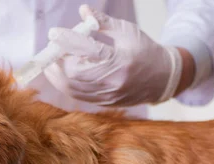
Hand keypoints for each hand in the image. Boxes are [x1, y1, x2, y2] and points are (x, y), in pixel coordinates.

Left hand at [44, 5, 192, 106]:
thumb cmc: (144, 51)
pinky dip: (64, 83)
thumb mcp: (127, 31)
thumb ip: (103, 22)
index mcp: (121, 60)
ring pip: (72, 87)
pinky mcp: (103, 103)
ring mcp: (107, 95)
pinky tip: (59, 72)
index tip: (54, 33)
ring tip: (51, 59)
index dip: (69, 42)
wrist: (162, 79)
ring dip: (56, 73)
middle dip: (58, 59)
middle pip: (75, 73)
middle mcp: (113, 81)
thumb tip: (83, 10)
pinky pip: (76, 95)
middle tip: (52, 46)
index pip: (89, 50)